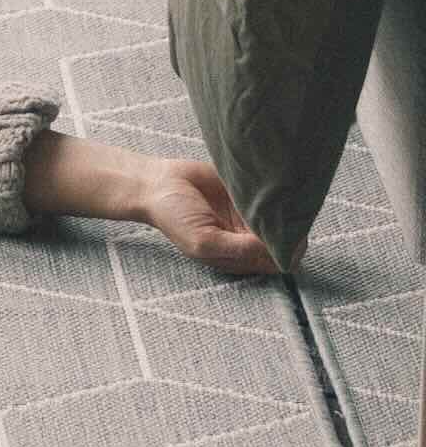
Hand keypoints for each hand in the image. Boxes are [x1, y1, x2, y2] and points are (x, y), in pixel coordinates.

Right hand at [138, 160, 295, 274]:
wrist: (156, 183)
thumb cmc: (174, 217)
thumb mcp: (203, 242)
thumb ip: (239, 249)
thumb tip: (277, 251)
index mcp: (237, 257)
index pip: (276, 262)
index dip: (286, 252)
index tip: (284, 238)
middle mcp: (246, 238)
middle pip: (284, 242)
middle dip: (289, 233)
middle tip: (284, 218)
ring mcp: (247, 215)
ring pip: (280, 220)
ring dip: (282, 212)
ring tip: (272, 202)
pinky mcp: (244, 194)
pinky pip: (268, 198)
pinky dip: (272, 195)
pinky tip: (264, 190)